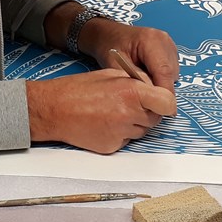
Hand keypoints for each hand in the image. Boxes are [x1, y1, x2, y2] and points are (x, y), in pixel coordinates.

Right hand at [26, 70, 171, 153]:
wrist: (54, 110)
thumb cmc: (79, 89)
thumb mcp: (112, 74)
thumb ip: (137, 82)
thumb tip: (154, 90)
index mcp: (132, 92)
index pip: (167, 104)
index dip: (166, 103)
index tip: (162, 103)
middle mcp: (129, 114)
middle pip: (155, 119)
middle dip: (147, 112)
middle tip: (128, 104)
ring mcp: (121, 133)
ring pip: (141, 131)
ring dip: (133, 123)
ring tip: (111, 112)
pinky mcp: (112, 146)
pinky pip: (126, 141)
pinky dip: (120, 134)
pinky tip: (104, 123)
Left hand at [80, 19, 179, 97]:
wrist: (108, 34)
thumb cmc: (109, 47)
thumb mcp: (116, 67)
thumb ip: (134, 81)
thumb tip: (150, 97)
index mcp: (151, 40)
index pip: (163, 71)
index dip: (164, 92)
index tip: (162, 110)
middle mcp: (164, 39)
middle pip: (171, 73)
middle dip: (162, 90)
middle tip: (147, 100)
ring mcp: (169, 43)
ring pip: (173, 73)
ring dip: (162, 83)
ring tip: (143, 84)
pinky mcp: (170, 49)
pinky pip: (172, 69)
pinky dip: (162, 77)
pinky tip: (148, 76)